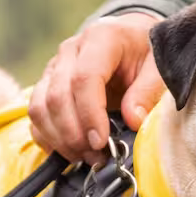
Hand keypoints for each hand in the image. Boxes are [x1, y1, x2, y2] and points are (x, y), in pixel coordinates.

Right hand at [28, 12, 165, 164]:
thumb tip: (133, 120)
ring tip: (86, 157)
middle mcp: (71, 50)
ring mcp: (54, 68)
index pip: (84, 78)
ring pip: (40, 107)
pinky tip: (71, 152)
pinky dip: (49, 139)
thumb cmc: (146, 54)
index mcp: (100, 38)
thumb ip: (148, 91)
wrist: (130, 40)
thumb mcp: (158, 67)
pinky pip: (36, 116)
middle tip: (96, 157)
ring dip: (60, 139)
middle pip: (57, 96)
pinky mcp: (46, 85)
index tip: (101, 142)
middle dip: (74, 134)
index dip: (90, 114)